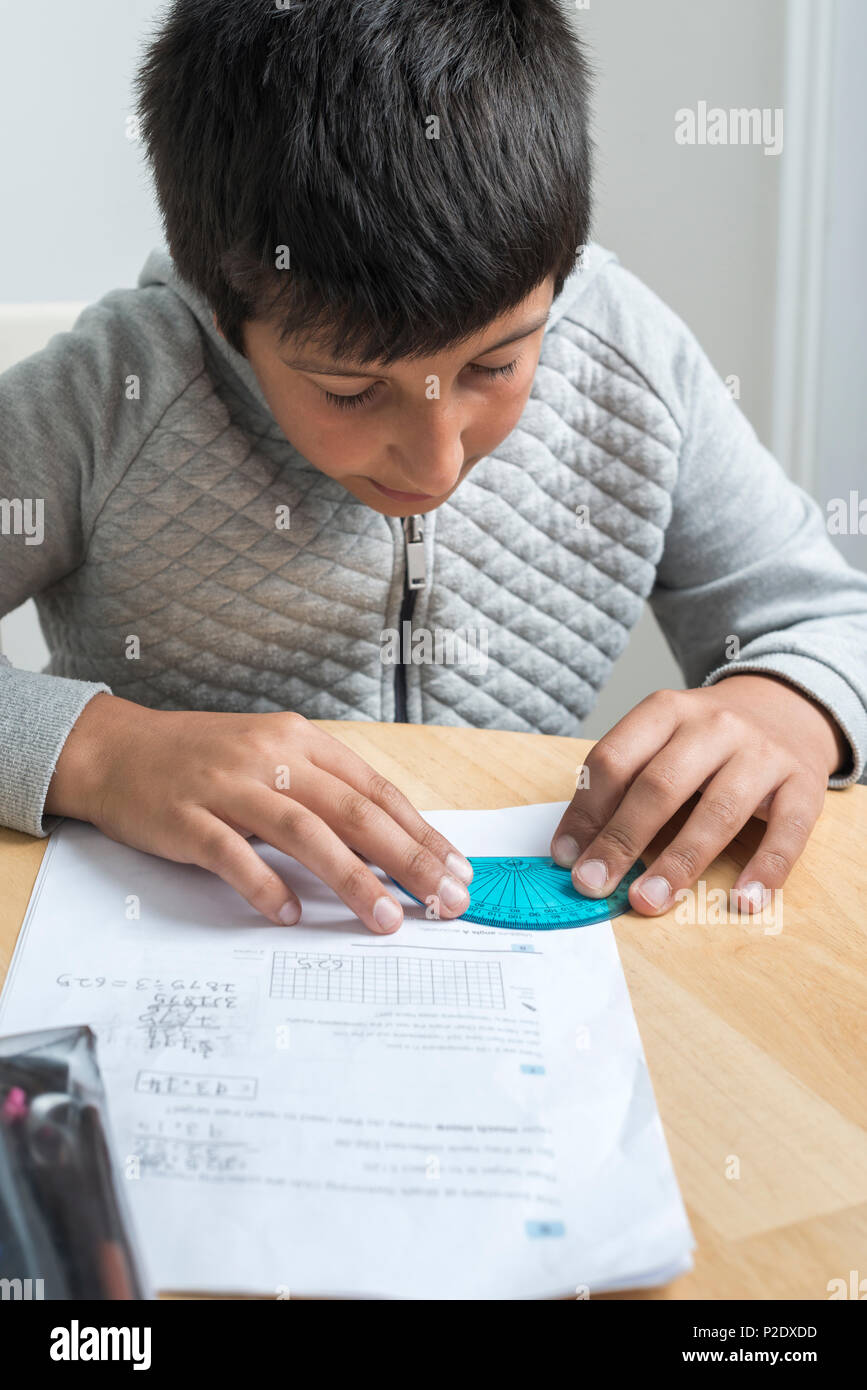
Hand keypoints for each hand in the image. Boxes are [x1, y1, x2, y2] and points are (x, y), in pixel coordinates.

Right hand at [45, 694, 472, 931]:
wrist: (115, 749)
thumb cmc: (204, 760)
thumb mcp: (271, 758)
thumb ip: (322, 792)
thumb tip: (388, 842)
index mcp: (300, 742)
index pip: (375, 791)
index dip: (421, 832)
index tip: (456, 869)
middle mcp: (271, 758)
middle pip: (353, 811)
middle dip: (408, 860)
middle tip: (446, 900)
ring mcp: (227, 786)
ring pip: (304, 832)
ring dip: (352, 879)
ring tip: (386, 919)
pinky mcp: (187, 817)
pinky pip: (233, 854)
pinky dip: (265, 885)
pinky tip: (290, 914)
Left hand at [550, 675, 846, 915]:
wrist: (785, 708)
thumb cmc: (706, 739)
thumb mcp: (661, 740)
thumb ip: (623, 783)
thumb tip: (576, 848)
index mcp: (667, 711)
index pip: (614, 760)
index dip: (585, 811)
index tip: (566, 857)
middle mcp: (715, 725)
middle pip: (660, 785)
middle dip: (622, 840)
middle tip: (594, 884)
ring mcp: (763, 753)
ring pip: (719, 811)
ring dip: (680, 863)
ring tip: (649, 901)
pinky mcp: (805, 783)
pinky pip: (787, 831)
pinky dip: (765, 870)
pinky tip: (743, 901)